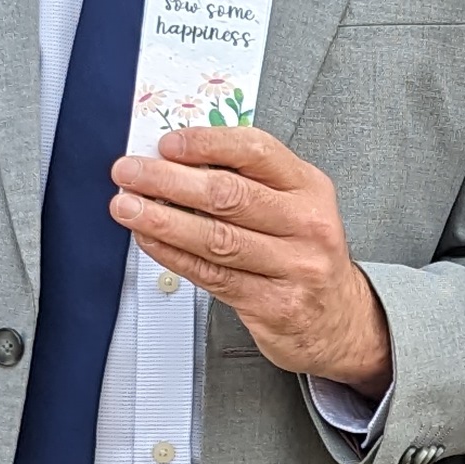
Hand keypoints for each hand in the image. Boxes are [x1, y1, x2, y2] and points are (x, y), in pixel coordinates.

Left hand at [109, 124, 392, 385]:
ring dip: (162, 219)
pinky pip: (212, 275)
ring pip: (216, 238)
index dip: (205, 143)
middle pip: (228, 195)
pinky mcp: (273, 304)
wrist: (337, 319)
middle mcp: (306, 224)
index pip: (255, 150)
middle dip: (168, 180)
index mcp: (309, 187)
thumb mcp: (294, 204)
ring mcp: (293, 267)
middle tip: (129, 172)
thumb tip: (175, 159)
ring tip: (126, 206)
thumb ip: (246, 179)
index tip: (165, 144)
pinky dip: (174, 255)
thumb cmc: (304, 253)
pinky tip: (150, 240)